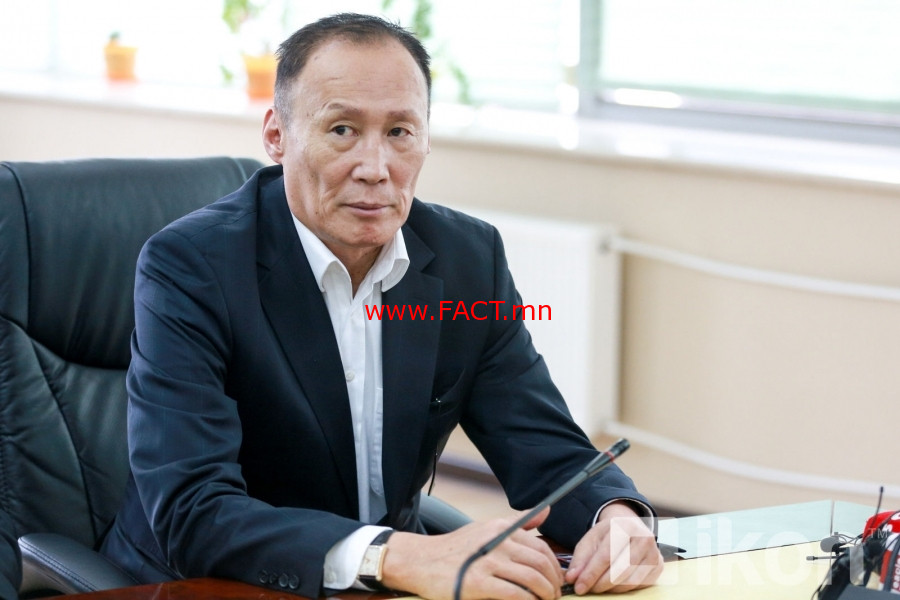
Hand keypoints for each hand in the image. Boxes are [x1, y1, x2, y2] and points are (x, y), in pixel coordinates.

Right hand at [381, 507, 564, 599]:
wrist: (421, 561)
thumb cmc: (455, 549)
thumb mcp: (485, 528)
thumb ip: (517, 523)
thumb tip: (546, 511)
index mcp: (500, 528)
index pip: (540, 547)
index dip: (554, 567)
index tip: (556, 580)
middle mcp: (497, 541)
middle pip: (540, 563)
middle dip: (553, 582)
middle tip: (555, 595)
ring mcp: (487, 562)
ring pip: (532, 578)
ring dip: (546, 593)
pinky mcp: (478, 583)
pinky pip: (515, 594)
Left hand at [564, 502, 662, 593]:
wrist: (630, 527)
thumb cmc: (609, 534)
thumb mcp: (591, 539)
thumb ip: (580, 558)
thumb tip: (572, 578)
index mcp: (624, 526)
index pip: (606, 555)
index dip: (591, 574)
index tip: (579, 586)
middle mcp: (643, 538)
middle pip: (619, 570)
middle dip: (599, 583)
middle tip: (587, 589)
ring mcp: (654, 553)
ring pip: (630, 581)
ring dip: (610, 588)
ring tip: (598, 586)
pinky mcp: (659, 566)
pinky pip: (639, 585)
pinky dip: (623, 588)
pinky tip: (612, 585)